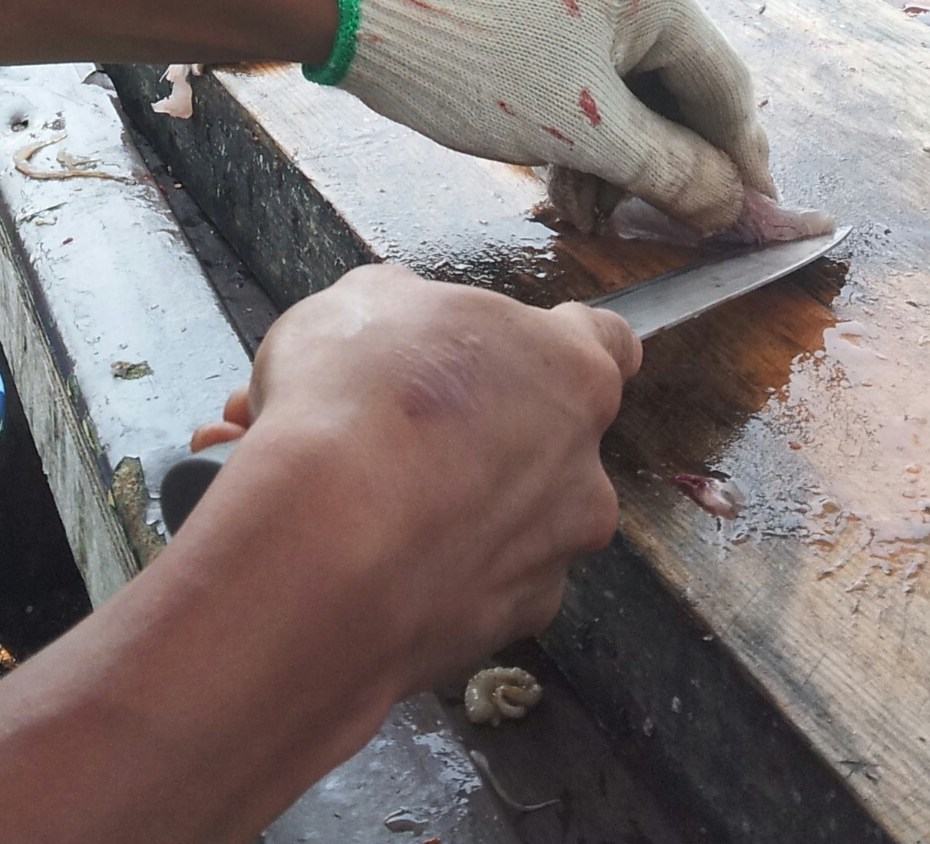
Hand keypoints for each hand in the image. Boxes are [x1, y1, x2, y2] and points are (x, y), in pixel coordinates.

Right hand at [186, 264, 638, 694]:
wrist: (320, 549)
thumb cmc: (352, 404)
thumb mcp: (363, 301)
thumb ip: (411, 307)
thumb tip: (403, 312)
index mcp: (568, 370)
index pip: (609, 344)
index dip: (559, 349)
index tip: (521, 358)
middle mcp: (583, 468)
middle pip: (554, 443)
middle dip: (490, 439)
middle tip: (406, 435)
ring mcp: (551, 556)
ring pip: (516, 526)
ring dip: (462, 514)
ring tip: (371, 505)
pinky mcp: (507, 628)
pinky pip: (477, 590)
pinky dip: (437, 578)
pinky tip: (372, 560)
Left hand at [333, 0, 773, 235]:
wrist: (359, 14)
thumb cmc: (473, 62)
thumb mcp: (583, 132)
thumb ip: (671, 171)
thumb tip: (732, 207)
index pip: (726, 90)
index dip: (743, 166)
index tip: (755, 227)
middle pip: (679, 91)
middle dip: (668, 168)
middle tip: (665, 231)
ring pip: (630, 93)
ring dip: (621, 161)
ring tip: (590, 216)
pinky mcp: (543, 9)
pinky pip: (588, 80)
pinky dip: (585, 134)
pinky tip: (565, 188)